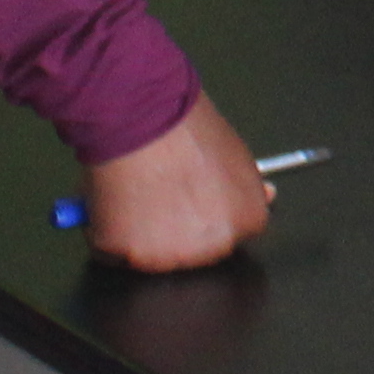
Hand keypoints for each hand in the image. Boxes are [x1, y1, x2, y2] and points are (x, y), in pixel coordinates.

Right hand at [79, 91, 275, 272]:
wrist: (142, 116)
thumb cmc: (186, 128)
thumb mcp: (236, 153)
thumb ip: (248, 184)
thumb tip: (267, 196)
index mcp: (246, 220)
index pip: (230, 232)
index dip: (206, 214)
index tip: (191, 199)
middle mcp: (213, 247)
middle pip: (193, 250)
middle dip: (176, 228)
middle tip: (161, 192)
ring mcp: (169, 257)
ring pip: (150, 256)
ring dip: (141, 233)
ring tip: (136, 190)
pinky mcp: (126, 255)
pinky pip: (112, 253)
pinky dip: (107, 233)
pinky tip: (113, 200)